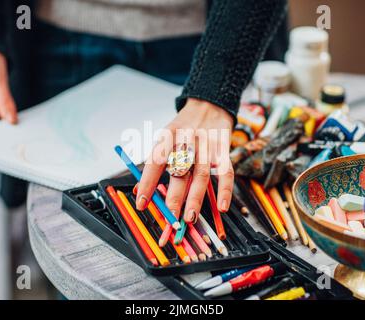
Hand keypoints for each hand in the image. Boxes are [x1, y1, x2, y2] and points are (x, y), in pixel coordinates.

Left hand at [136, 98, 233, 223]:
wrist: (209, 104)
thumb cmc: (183, 127)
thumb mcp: (165, 138)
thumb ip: (154, 163)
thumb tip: (138, 190)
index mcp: (168, 136)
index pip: (155, 161)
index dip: (147, 183)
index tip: (141, 203)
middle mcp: (187, 141)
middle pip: (180, 170)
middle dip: (174, 196)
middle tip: (169, 217)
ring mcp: (207, 146)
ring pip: (202, 174)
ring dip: (196, 198)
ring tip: (189, 218)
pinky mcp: (224, 150)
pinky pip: (226, 172)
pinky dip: (225, 190)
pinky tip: (222, 207)